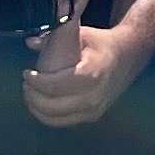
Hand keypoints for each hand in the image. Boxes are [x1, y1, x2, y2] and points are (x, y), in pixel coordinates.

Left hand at [21, 12, 142, 127]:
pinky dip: (47, 116)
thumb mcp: (82, 33)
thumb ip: (56, 35)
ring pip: (56, 118)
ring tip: (30, 94)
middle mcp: (94, 96)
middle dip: (33, 96)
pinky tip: (40, 104)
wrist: (128, 57)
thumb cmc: (101, 44)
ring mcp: (94, 109)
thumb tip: (30, 42)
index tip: (26, 73)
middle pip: (53, 106)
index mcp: (92, 74)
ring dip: (37, 108)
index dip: (36, 82)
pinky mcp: (92, 116)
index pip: (56, 86)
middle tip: (26, 84)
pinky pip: (63, 122)